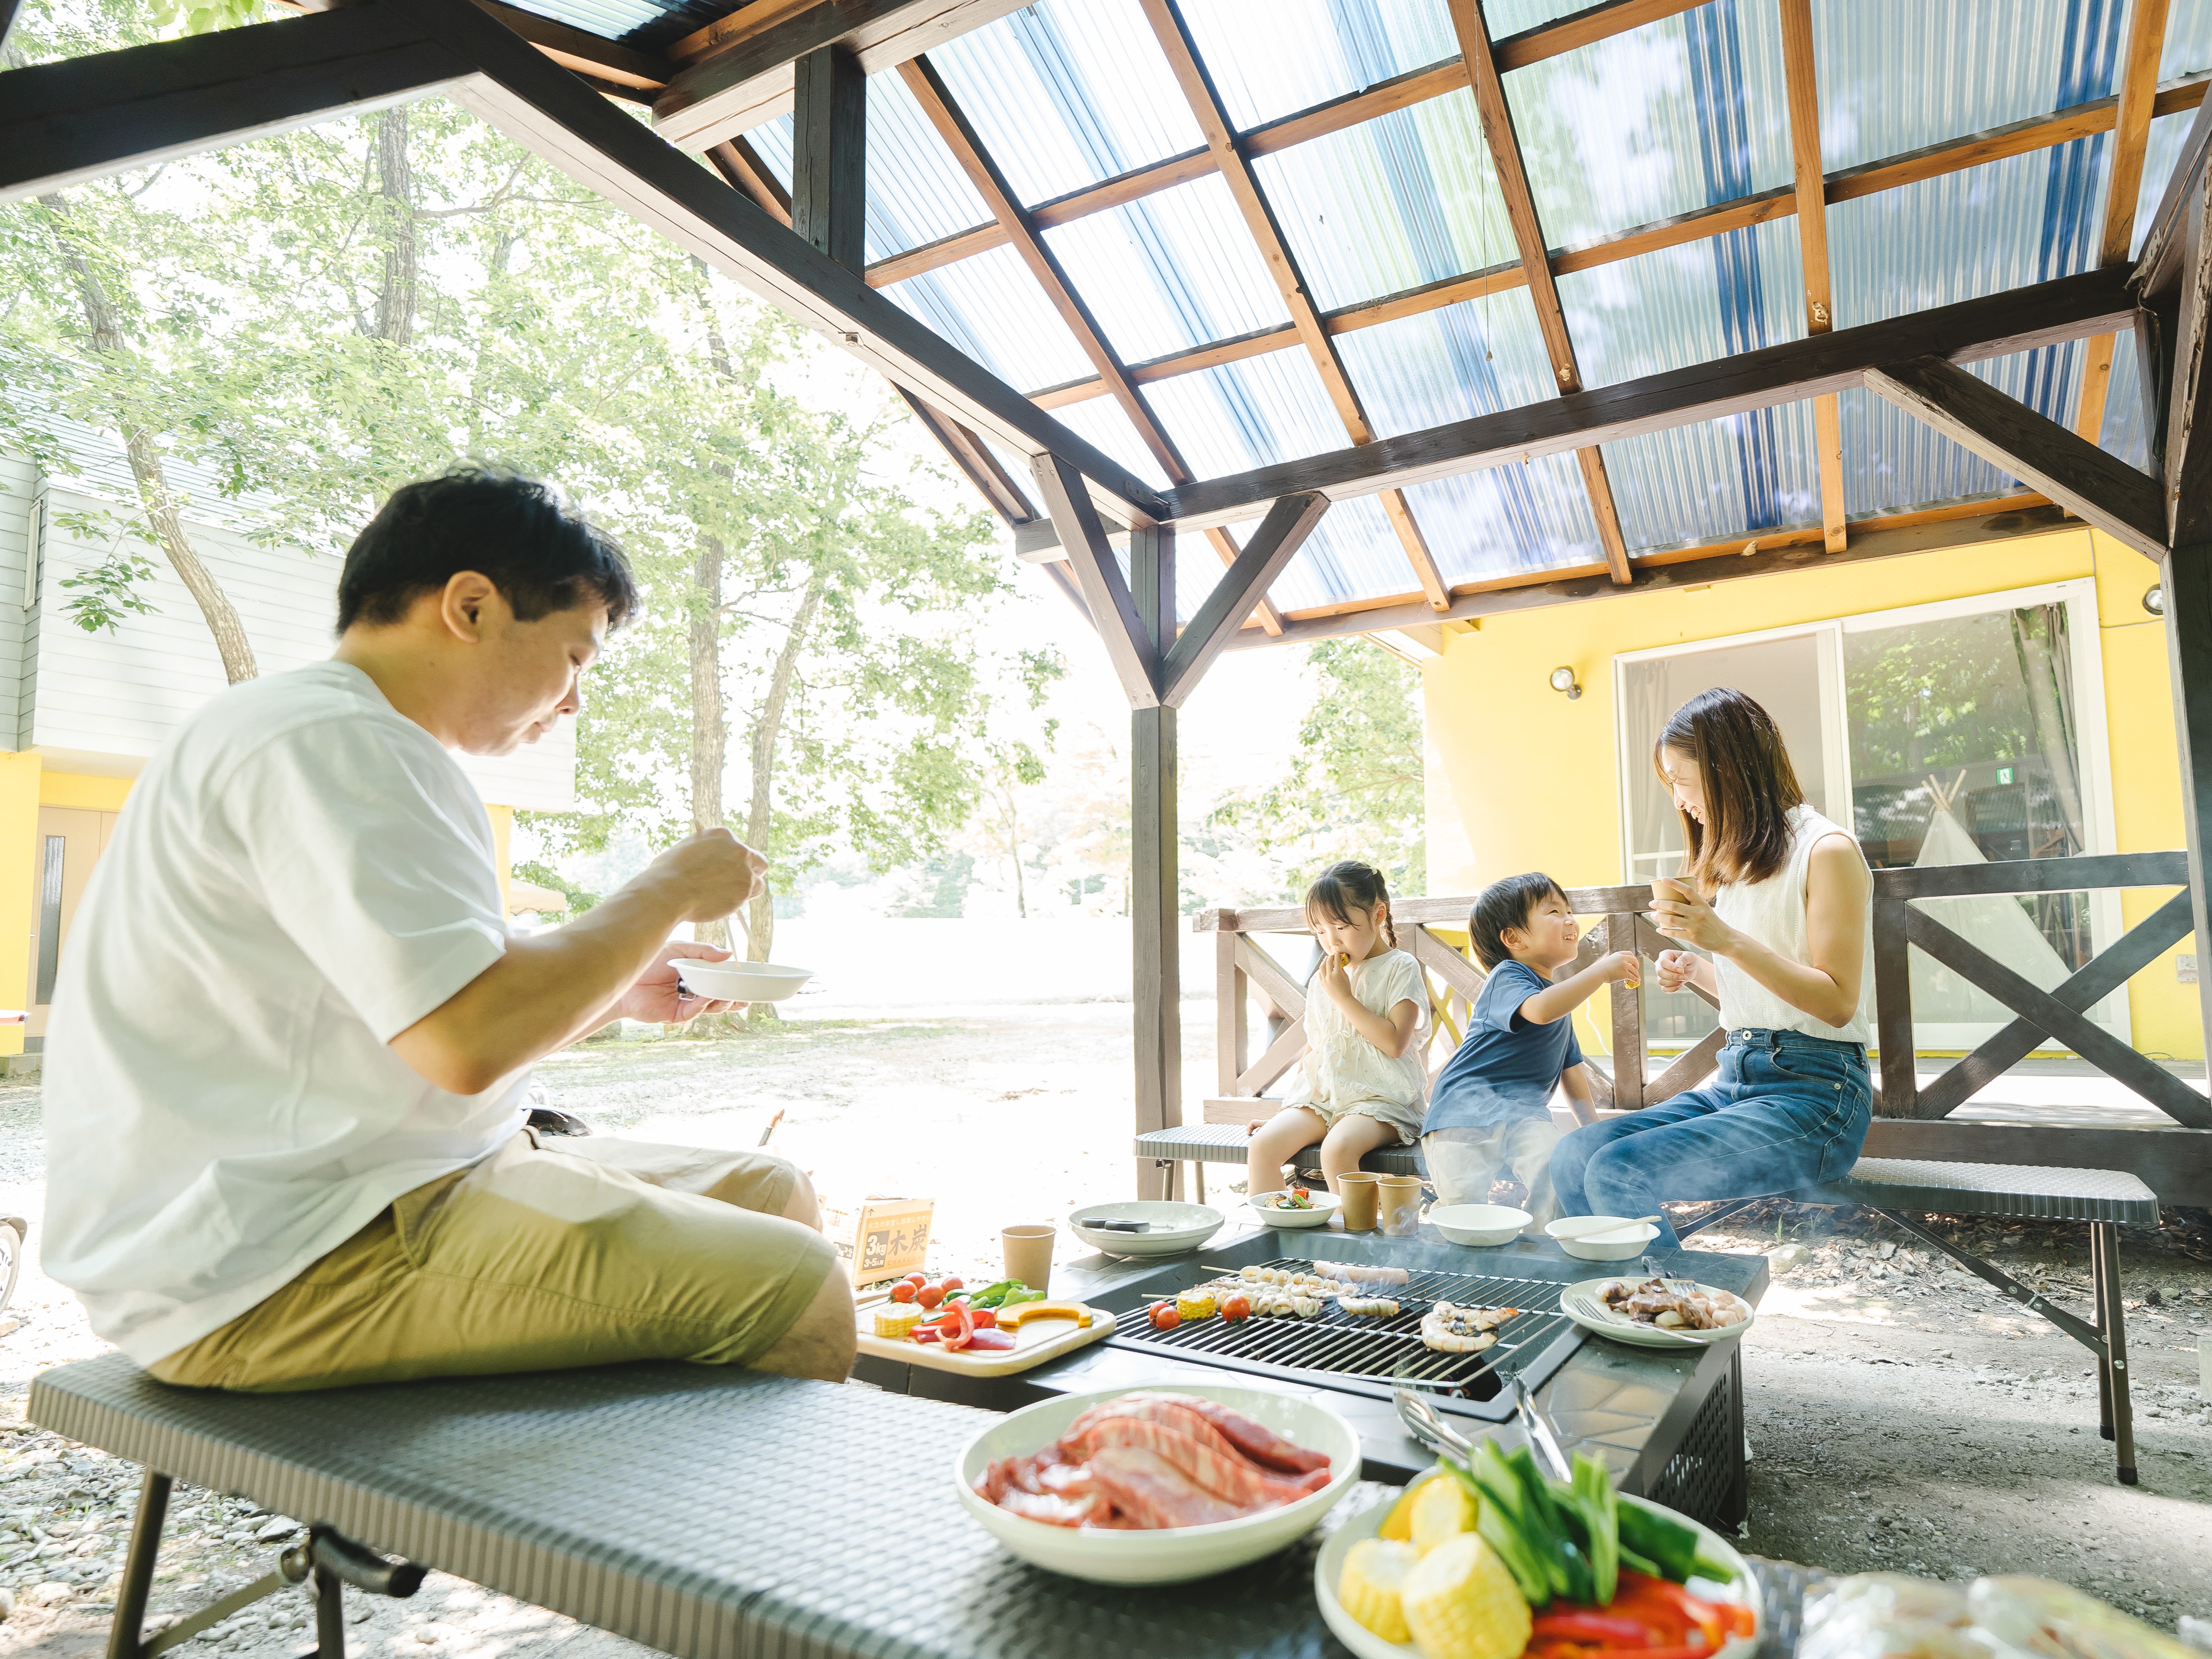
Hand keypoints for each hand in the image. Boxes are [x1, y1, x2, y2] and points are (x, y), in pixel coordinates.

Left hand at [617, 940, 744, 1024]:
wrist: (623, 979)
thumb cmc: (647, 961)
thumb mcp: (679, 950)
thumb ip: (703, 951)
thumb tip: (729, 954)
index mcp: (694, 974)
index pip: (717, 978)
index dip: (732, 980)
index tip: (747, 979)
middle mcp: (691, 990)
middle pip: (718, 996)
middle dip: (733, 998)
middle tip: (747, 997)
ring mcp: (684, 1003)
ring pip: (709, 1006)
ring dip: (722, 1002)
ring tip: (732, 998)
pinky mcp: (675, 1015)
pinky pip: (695, 1010)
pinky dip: (704, 1005)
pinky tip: (709, 998)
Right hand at [648, 829, 767, 922]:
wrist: (669, 891)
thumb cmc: (668, 873)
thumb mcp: (686, 851)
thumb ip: (703, 853)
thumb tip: (706, 861)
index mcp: (721, 834)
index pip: (736, 847)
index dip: (732, 861)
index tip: (726, 870)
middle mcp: (737, 848)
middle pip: (757, 860)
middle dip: (751, 872)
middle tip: (740, 883)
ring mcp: (744, 867)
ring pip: (758, 880)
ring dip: (747, 889)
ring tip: (729, 897)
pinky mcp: (746, 887)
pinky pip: (752, 894)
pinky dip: (743, 900)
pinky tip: (726, 902)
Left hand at [1317, 951, 1356, 1008]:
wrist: (1342, 999)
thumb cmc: (1346, 988)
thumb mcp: (1346, 977)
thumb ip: (1341, 969)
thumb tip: (1337, 963)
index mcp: (1337, 974)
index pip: (1336, 961)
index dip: (1337, 955)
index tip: (1337, 953)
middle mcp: (1330, 976)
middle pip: (1328, 962)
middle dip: (1330, 957)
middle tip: (1332, 955)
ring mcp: (1325, 980)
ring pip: (1321, 967)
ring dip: (1324, 962)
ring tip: (1326, 959)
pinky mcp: (1322, 983)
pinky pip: (1320, 974)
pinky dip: (1321, 969)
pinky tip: (1324, 967)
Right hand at [1594, 950, 1640, 987]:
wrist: (1598, 973)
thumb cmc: (1601, 969)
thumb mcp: (1610, 961)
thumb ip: (1617, 961)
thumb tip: (1623, 967)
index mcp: (1618, 954)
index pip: (1630, 953)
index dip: (1633, 959)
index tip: (1633, 963)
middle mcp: (1622, 958)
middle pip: (1634, 960)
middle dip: (1637, 965)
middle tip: (1636, 969)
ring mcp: (1624, 965)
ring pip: (1634, 970)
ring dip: (1637, 974)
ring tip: (1637, 977)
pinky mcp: (1624, 973)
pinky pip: (1633, 976)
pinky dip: (1635, 979)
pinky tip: (1636, 980)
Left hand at [1649, 876, 1730, 951]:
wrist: (1725, 939)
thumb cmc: (1713, 923)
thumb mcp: (1706, 909)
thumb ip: (1694, 903)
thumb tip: (1677, 895)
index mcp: (1702, 904)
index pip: (1687, 890)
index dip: (1674, 883)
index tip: (1663, 879)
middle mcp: (1698, 913)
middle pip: (1674, 905)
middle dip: (1659, 903)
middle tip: (1652, 903)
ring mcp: (1695, 925)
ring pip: (1671, 919)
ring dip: (1658, 917)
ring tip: (1653, 915)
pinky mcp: (1692, 937)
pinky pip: (1674, 933)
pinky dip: (1664, 931)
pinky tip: (1659, 929)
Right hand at [1655, 949, 1698, 993]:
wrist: (1693, 969)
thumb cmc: (1690, 960)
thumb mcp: (1690, 956)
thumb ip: (1684, 959)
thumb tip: (1678, 965)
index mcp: (1665, 955)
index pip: (1663, 961)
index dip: (1672, 967)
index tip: (1682, 970)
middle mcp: (1660, 964)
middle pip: (1660, 972)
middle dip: (1673, 976)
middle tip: (1684, 977)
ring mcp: (1661, 974)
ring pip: (1661, 981)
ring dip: (1674, 982)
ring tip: (1683, 979)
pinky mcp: (1664, 983)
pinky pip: (1664, 989)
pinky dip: (1673, 989)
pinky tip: (1680, 985)